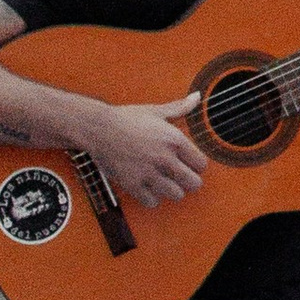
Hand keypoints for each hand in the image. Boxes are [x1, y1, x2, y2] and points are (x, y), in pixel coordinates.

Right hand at [86, 92, 209, 204]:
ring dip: (171, 190)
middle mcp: (165, 158)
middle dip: (188, 181)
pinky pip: (153, 202)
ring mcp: (149, 173)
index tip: (187, 164)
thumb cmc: (127, 118)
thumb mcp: (156, 111)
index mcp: (174, 139)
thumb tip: (197, 97)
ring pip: (176, 195)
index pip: (201, 164)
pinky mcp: (133, 184)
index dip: (196, 165)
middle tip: (178, 177)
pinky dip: (151, 198)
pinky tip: (147, 187)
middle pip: (194, 184)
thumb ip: (180, 108)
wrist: (98, 128)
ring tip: (163, 182)